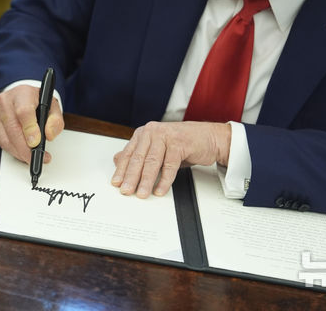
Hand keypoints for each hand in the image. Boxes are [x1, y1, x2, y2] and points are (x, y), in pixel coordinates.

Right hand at [0, 85, 63, 163]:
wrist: (23, 97)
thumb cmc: (37, 102)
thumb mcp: (52, 106)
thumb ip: (55, 120)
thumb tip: (49, 135)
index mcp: (22, 93)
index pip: (23, 112)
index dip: (30, 129)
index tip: (36, 142)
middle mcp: (5, 102)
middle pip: (12, 128)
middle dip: (25, 148)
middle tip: (37, 157)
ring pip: (5, 139)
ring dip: (19, 152)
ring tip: (32, 157)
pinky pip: (2, 143)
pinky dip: (13, 151)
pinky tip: (23, 153)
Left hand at [111, 121, 230, 197]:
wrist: (209, 138)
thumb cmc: (182, 144)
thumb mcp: (157, 149)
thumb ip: (138, 154)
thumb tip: (117, 161)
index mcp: (144, 133)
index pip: (129, 153)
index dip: (121, 170)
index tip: (116, 183)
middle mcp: (153, 132)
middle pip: (138, 158)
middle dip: (131, 177)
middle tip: (126, 191)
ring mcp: (166, 136)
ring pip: (152, 162)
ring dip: (146, 181)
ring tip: (142, 194)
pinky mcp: (179, 143)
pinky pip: (169, 165)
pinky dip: (164, 180)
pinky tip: (160, 190)